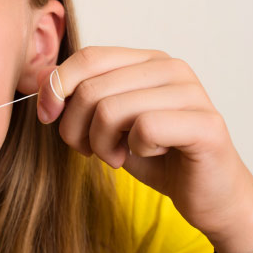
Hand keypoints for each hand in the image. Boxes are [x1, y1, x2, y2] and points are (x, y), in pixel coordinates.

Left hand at [36, 46, 252, 240]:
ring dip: (102, 144)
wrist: (208, 196)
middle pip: (92, 87)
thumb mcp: (108, 123)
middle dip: (75, 127)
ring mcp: (192, 92)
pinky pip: (144, 129)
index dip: (56, 86)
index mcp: (147, 60)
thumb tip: (44, 82)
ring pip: (111, 109)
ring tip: (117, 156)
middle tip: (90, 150)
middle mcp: (171, 67)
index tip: (47, 116)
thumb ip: (81, 97)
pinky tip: (147, 155)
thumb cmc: (156, 157)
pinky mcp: (206, 124)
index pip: (88, 57)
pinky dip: (134, 150)